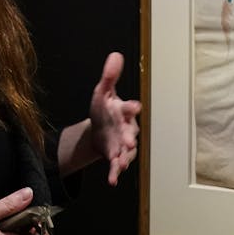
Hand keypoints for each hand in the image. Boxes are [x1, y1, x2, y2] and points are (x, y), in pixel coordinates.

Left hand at [88, 51, 142, 185]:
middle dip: (129, 138)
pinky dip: (115, 173)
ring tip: (121, 164)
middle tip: (129, 142)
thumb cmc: (104, 108)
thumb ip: (109, 76)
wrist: (99, 128)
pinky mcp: (115, 156)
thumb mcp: (102, 92)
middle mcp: (126, 128)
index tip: (135, 106)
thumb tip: (115, 54)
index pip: (128, 108)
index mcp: (123, 111)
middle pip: (130, 133)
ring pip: (126, 151)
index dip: (132, 107)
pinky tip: (112, 180)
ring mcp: (122, 144)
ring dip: (124, 158)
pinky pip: (117, 165)